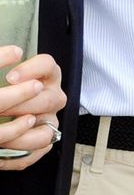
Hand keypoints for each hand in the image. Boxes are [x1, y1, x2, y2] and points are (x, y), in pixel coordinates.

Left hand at [0, 47, 65, 169]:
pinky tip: (0, 151)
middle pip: (48, 99)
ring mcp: (51, 120)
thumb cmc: (9, 89)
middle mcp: (54, 96)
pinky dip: (17, 154)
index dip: (30, 70)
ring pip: (45, 131)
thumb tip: (10, 55)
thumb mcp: (10, 78)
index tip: (9, 77)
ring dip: (19, 134)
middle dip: (20, 106)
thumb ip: (4, 63)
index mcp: (48, 75)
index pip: (47, 65)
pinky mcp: (46, 141)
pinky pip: (37, 152)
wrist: (10, 111)